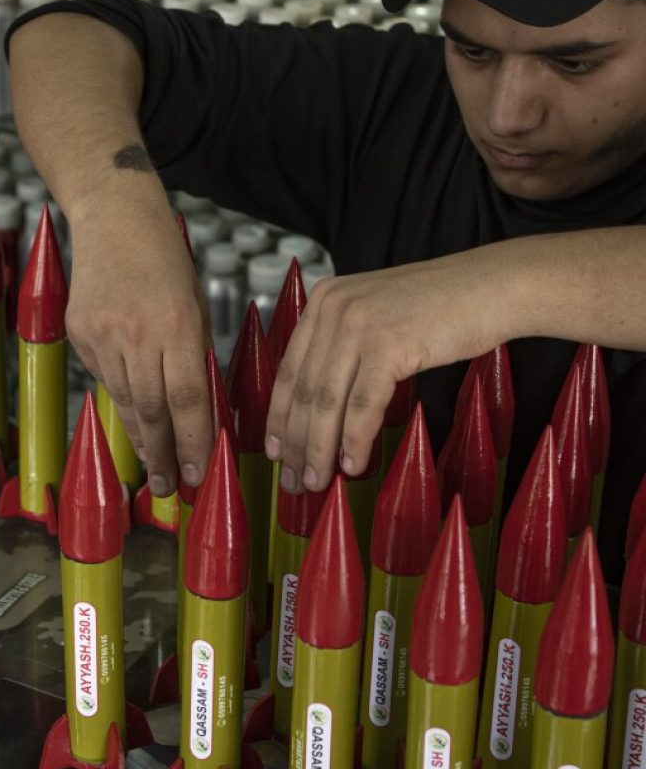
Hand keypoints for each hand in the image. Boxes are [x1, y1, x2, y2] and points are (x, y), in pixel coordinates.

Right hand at [66, 184, 213, 495]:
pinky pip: (104, 378)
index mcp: (178, 324)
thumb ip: (196, 354)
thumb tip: (198, 409)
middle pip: (153, 410)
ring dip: (140, 438)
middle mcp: (138, 333)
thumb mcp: (195, 302)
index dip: (194, 441)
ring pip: (125, 400)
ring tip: (151, 467)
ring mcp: (102, 334)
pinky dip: (121, 399)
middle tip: (169, 488)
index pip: (189, 399)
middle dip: (162, 455)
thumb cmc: (167, 257)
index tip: (198, 473)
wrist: (114, 217)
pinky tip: (132, 416)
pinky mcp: (78, 332)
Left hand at [264, 249, 510, 492]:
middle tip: (294, 480)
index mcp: (325, 299)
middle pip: (304, 390)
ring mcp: (359, 323)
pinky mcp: (388, 343)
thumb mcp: (377, 314)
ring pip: (327, 402)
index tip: (274, 450)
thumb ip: (343, 343)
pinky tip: (352, 465)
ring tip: (316, 481)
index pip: (289, 369)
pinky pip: (362, 406)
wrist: (494, 287)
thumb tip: (319, 407)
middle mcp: (334, 307)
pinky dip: (354, 441)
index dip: (278, 416)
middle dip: (295, 442)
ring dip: (319, 449)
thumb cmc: (442, 308)